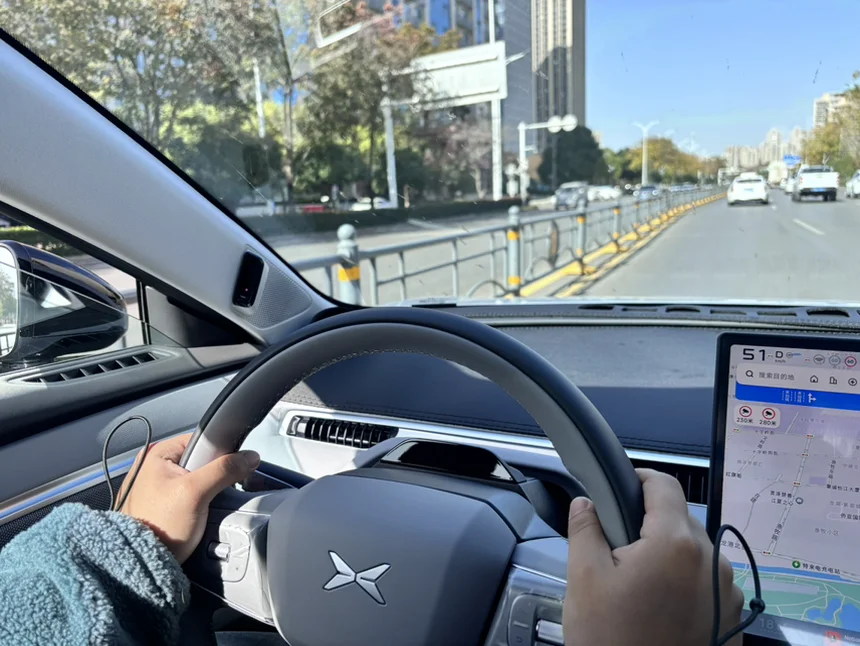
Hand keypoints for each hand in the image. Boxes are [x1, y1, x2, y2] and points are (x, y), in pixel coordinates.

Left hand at [118, 433, 259, 563]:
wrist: (140, 565)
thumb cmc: (158, 526)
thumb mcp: (196, 493)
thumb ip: (224, 470)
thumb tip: (249, 457)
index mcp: (155, 453)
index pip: (202, 440)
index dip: (220, 453)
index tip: (228, 470)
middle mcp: (152, 465)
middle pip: (200, 461)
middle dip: (212, 477)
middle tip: (210, 495)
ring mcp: (154, 486)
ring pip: (196, 480)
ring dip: (205, 492)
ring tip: (201, 508)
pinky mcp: (159, 504)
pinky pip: (188, 495)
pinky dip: (195, 503)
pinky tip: (194, 516)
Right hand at [563, 469, 743, 645]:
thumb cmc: (612, 639)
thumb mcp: (584, 579)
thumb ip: (585, 529)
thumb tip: (586, 503)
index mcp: (676, 543)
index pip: (664, 484)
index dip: (639, 478)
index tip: (620, 488)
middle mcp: (712, 561)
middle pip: (679, 519)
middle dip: (648, 524)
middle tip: (617, 549)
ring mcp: (727, 591)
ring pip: (694, 551)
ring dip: (668, 554)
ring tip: (637, 584)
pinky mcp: (732, 617)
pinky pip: (707, 581)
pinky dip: (684, 581)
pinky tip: (659, 605)